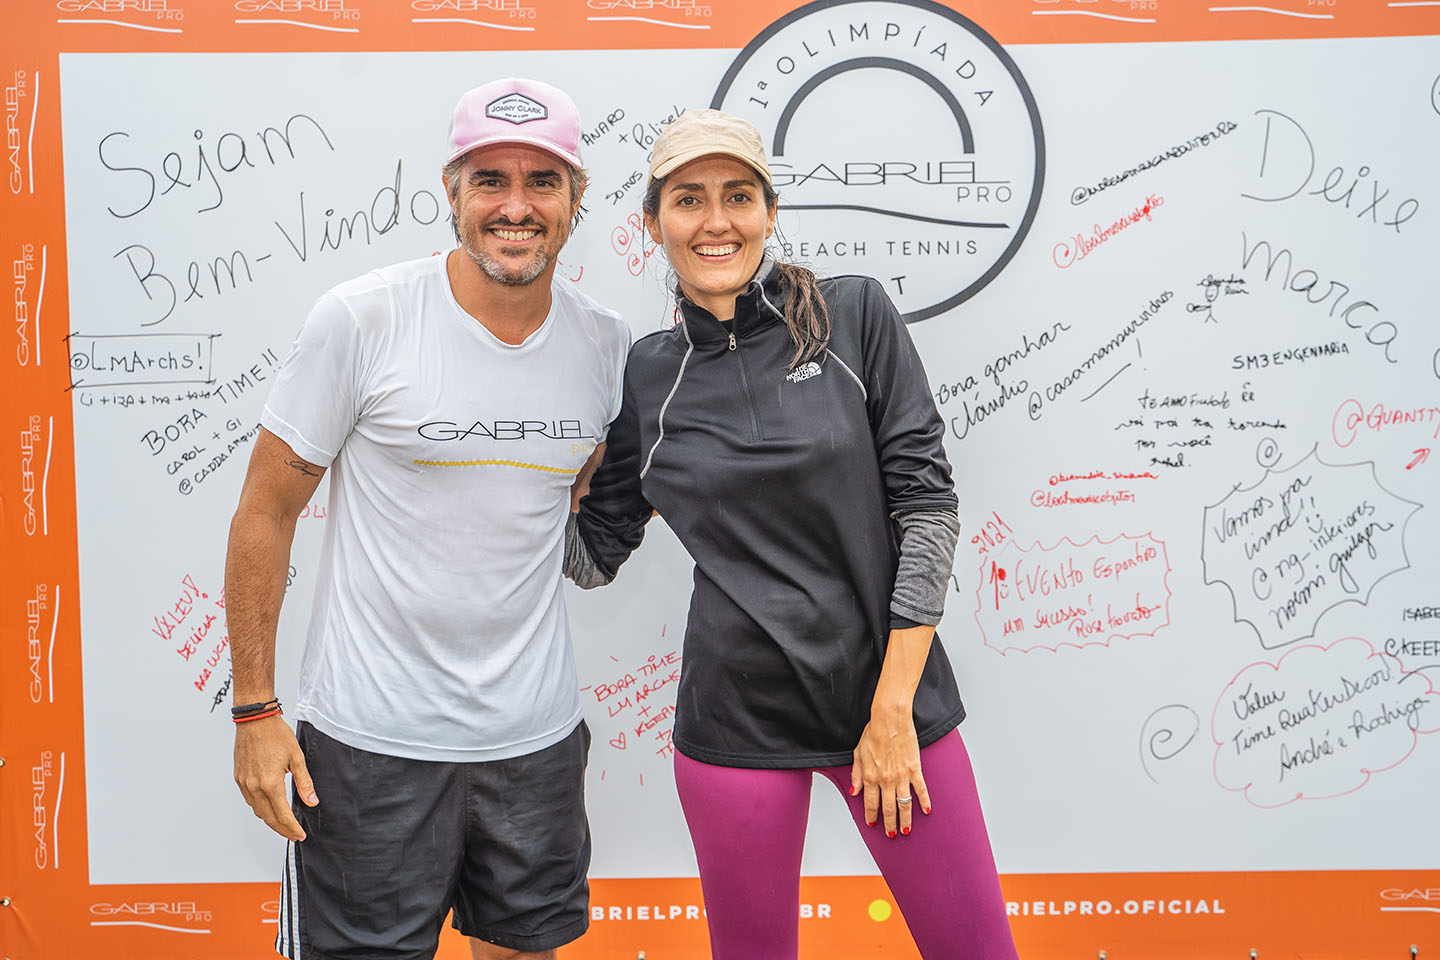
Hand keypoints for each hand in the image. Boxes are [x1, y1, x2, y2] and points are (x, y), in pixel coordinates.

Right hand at [234, 716, 317, 840]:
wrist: (255, 720)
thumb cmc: (275, 734)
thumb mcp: (296, 758)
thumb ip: (304, 783)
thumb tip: (311, 801)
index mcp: (270, 784)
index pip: (282, 815)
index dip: (292, 828)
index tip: (300, 834)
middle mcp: (254, 787)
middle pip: (268, 818)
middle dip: (282, 829)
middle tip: (294, 834)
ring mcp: (244, 784)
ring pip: (257, 811)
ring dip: (270, 820)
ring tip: (284, 824)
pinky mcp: (239, 778)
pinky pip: (250, 800)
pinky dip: (260, 808)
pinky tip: (269, 807)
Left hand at [850, 712, 930, 838]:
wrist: (890, 720)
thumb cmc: (873, 733)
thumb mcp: (858, 753)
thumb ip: (856, 774)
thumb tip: (854, 792)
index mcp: (870, 776)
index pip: (870, 803)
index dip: (871, 816)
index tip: (872, 824)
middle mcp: (885, 780)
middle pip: (887, 808)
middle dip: (889, 824)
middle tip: (892, 834)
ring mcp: (901, 776)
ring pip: (903, 804)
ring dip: (905, 819)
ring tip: (906, 830)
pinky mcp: (914, 769)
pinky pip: (921, 790)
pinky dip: (924, 802)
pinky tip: (926, 811)